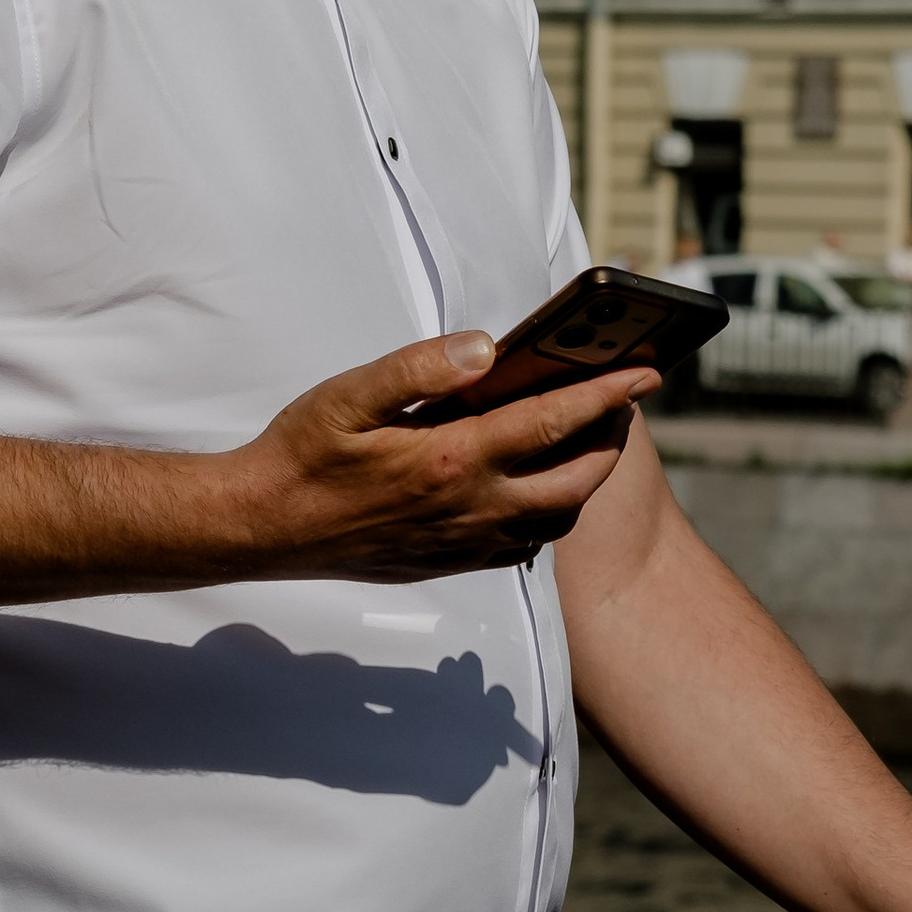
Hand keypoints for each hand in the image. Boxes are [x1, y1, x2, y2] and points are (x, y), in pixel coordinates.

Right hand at [224, 328, 658, 583]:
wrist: (263, 528)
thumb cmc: (302, 455)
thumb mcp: (350, 393)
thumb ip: (421, 366)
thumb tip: (487, 348)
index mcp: (451, 459)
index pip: (552, 421)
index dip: (607, 395)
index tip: (647, 373)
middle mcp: (469, 507)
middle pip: (576, 481)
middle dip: (611, 441)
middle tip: (622, 406)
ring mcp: (462, 542)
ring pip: (555, 520)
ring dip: (583, 482)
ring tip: (585, 443)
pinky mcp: (448, 563)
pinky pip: (521, 548)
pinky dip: (544, 518)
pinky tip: (532, 491)